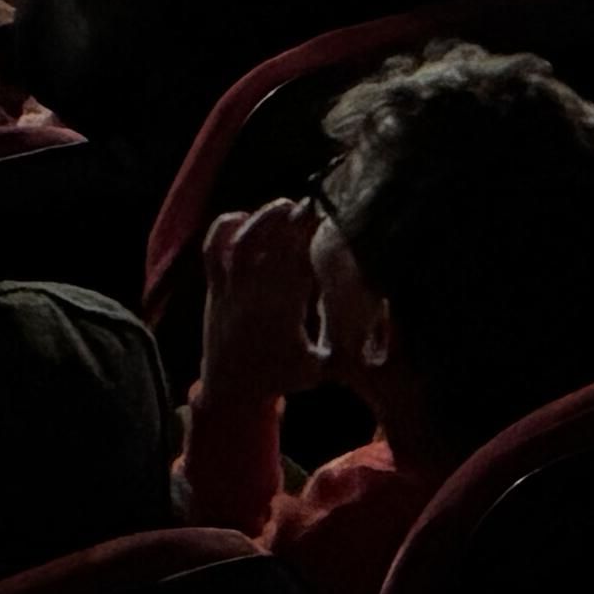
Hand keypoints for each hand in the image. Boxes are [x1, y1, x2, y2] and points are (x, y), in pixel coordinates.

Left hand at [197, 200, 333, 406]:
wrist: (230, 387)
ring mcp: (232, 287)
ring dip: (264, 218)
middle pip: (275, 246)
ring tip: (287, 206)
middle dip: (294, 223)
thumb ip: (345, 349)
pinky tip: (245, 217)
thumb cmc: (280, 376)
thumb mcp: (319, 368)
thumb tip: (381, 334)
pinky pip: (212, 247)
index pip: (301, 265)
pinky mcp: (216, 285)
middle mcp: (256, 294)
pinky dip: (225, 226)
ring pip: (244, 241)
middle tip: (313, 207)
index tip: (331, 224)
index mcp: (283, 312)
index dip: (315, 241)